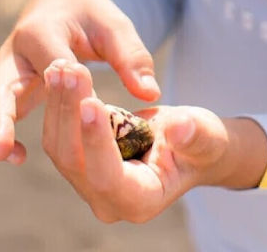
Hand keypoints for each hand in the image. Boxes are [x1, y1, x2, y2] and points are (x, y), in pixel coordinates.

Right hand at [0, 0, 159, 164]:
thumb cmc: (91, 14)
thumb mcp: (115, 27)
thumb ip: (132, 58)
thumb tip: (151, 93)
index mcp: (42, 32)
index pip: (53, 65)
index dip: (69, 87)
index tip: (85, 106)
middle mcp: (17, 52)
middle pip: (1, 86)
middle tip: (1, 148)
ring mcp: (8, 71)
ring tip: (6, 155)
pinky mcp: (9, 86)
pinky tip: (17, 156)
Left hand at [42, 59, 266, 222]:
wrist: (192, 143)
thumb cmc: (203, 141)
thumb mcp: (206, 135)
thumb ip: (194, 135)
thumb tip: (180, 129)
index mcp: (141, 200)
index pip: (108, 177)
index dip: (97, 142)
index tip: (92, 102)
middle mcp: (108, 200)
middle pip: (75, 160)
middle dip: (71, 113)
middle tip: (72, 70)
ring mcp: (90, 184)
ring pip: (60, 146)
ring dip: (60, 104)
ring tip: (62, 66)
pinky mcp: (81, 163)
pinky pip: (61, 135)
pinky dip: (60, 103)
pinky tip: (60, 72)